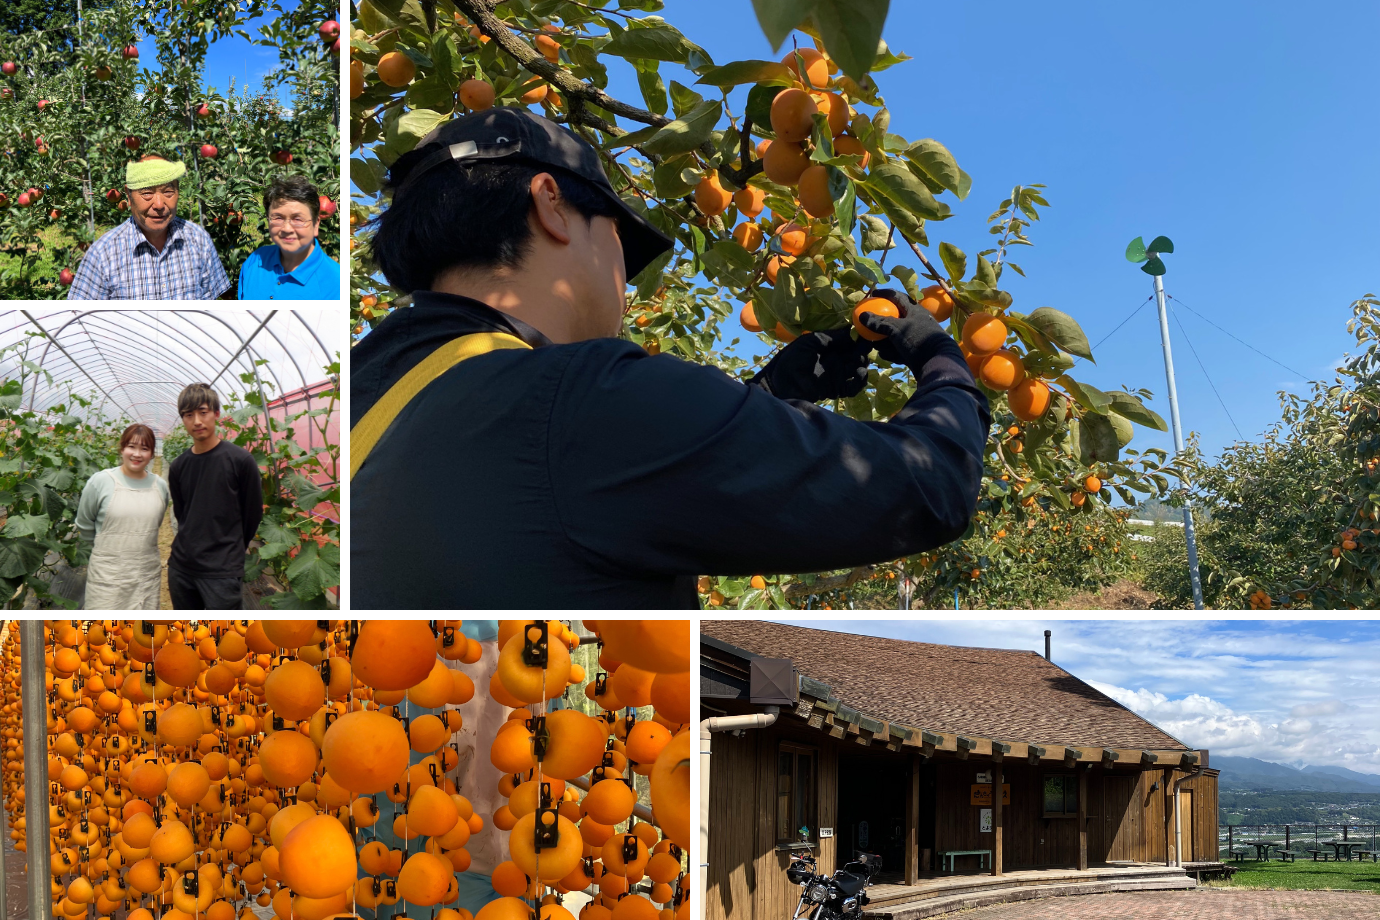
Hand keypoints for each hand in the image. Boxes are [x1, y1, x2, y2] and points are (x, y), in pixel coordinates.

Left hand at [749, 327, 869, 401]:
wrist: (780, 383)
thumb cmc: (791, 359)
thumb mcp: (810, 342)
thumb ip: (830, 337)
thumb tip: (852, 330)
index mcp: (830, 346)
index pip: (850, 340)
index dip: (859, 337)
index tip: (865, 334)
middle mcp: (836, 359)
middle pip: (858, 354)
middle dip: (862, 351)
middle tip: (862, 350)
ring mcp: (838, 374)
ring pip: (858, 369)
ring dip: (863, 365)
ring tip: (858, 363)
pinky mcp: (837, 389)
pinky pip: (853, 387)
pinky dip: (860, 381)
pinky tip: (859, 374)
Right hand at [855, 288, 952, 369]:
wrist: (937, 362)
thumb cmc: (918, 339)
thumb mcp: (896, 328)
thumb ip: (879, 322)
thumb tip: (862, 315)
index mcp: (915, 311)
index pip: (898, 297)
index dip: (885, 293)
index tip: (873, 294)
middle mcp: (916, 322)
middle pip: (894, 319)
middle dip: (880, 323)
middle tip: (869, 325)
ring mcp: (916, 337)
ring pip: (895, 336)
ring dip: (884, 341)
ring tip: (875, 345)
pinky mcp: (916, 351)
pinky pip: (900, 348)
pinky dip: (892, 351)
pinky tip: (884, 354)